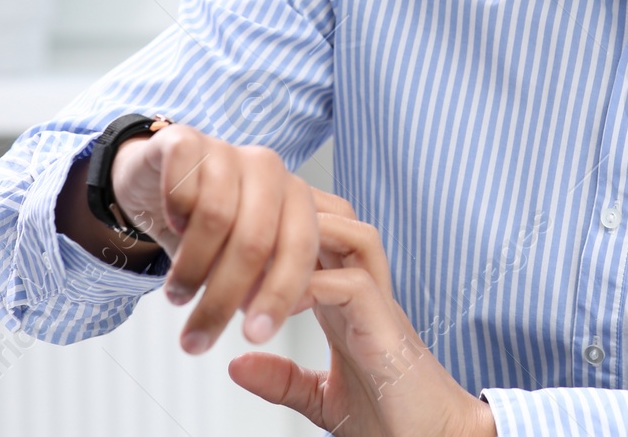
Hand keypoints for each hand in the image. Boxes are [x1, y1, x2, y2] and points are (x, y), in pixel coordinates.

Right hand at [109, 125, 327, 354]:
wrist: (155, 180)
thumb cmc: (205, 224)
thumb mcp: (240, 257)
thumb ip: (260, 283)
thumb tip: (262, 323)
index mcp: (294, 196)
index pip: (299, 248)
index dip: (279, 295)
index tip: (255, 337)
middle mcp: (267, 168)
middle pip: (255, 240)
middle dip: (224, 298)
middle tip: (198, 337)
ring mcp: (227, 149)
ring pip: (217, 217)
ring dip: (192, 268)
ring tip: (178, 296)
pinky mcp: (183, 140)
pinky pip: (182, 186)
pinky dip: (174, 215)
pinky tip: (171, 228)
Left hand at [227, 211, 496, 436]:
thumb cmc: (393, 419)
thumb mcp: (321, 398)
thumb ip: (282, 379)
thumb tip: (237, 365)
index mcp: (348, 302)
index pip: (318, 235)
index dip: (280, 226)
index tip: (235, 242)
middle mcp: (365, 292)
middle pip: (337, 216)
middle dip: (292, 211)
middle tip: (244, 232)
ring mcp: (380, 305)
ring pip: (353, 233)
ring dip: (306, 238)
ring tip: (261, 264)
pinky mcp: (387, 326)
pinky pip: (352, 284)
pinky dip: (310, 288)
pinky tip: (279, 308)